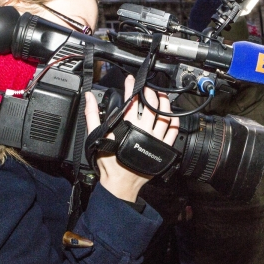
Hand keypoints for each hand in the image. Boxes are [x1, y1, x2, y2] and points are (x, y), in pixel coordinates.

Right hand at [85, 75, 178, 201]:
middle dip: (149, 92)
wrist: (120, 183)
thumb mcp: (97, 135)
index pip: (131, 99)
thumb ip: (92, 115)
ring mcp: (156, 139)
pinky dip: (174, 121)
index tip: (131, 80)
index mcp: (128, 125)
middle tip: (147, 87)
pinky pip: (173, 132)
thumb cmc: (109, 162)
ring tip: (161, 96)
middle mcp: (144, 130)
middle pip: (151, 105)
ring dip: (164, 103)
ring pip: (165, 116)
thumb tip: (89, 98)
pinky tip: (171, 115)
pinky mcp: (163, 148)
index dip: (131, 86)